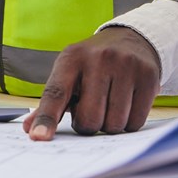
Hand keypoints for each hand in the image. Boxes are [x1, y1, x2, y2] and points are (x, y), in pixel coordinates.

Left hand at [22, 27, 160, 140]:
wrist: (130, 39)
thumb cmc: (91, 65)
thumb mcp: (68, 74)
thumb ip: (50, 103)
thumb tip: (30, 129)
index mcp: (71, 59)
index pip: (55, 94)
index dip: (47, 119)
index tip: (39, 138)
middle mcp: (98, 59)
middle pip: (90, 119)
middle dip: (89, 125)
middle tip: (92, 110)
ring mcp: (125, 65)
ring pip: (114, 124)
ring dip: (110, 125)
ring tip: (110, 105)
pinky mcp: (148, 75)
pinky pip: (136, 122)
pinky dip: (129, 123)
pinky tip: (127, 104)